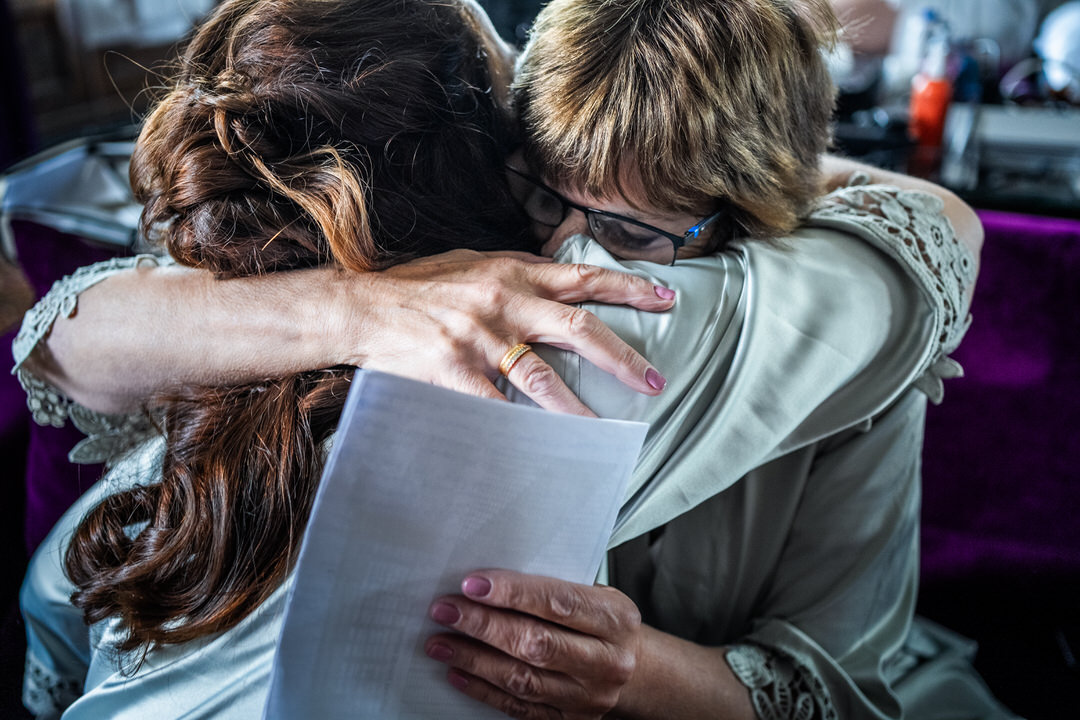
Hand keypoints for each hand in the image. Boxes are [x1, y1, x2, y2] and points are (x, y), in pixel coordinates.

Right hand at [338, 250, 673, 414]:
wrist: (363, 308)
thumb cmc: (420, 287)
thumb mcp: (474, 264)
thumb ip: (518, 272)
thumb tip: (561, 272)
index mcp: (512, 273)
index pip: (582, 278)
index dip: (629, 288)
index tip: (666, 299)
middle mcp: (503, 303)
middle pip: (577, 328)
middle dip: (621, 355)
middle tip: (653, 380)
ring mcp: (480, 340)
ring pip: (542, 376)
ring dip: (578, 406)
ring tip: (605, 429)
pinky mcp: (455, 373)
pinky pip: (496, 408)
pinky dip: (521, 429)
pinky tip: (541, 448)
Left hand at [425, 570, 641, 718]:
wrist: (637, 671)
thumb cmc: (606, 625)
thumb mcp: (598, 596)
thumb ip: (554, 588)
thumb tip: (489, 581)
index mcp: (614, 620)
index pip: (558, 602)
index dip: (513, 593)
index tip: (473, 584)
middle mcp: (605, 661)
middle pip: (535, 643)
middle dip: (484, 625)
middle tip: (446, 610)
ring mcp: (587, 696)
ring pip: (522, 678)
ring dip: (474, 659)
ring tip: (441, 642)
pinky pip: (519, 707)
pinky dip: (484, 689)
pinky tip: (459, 672)